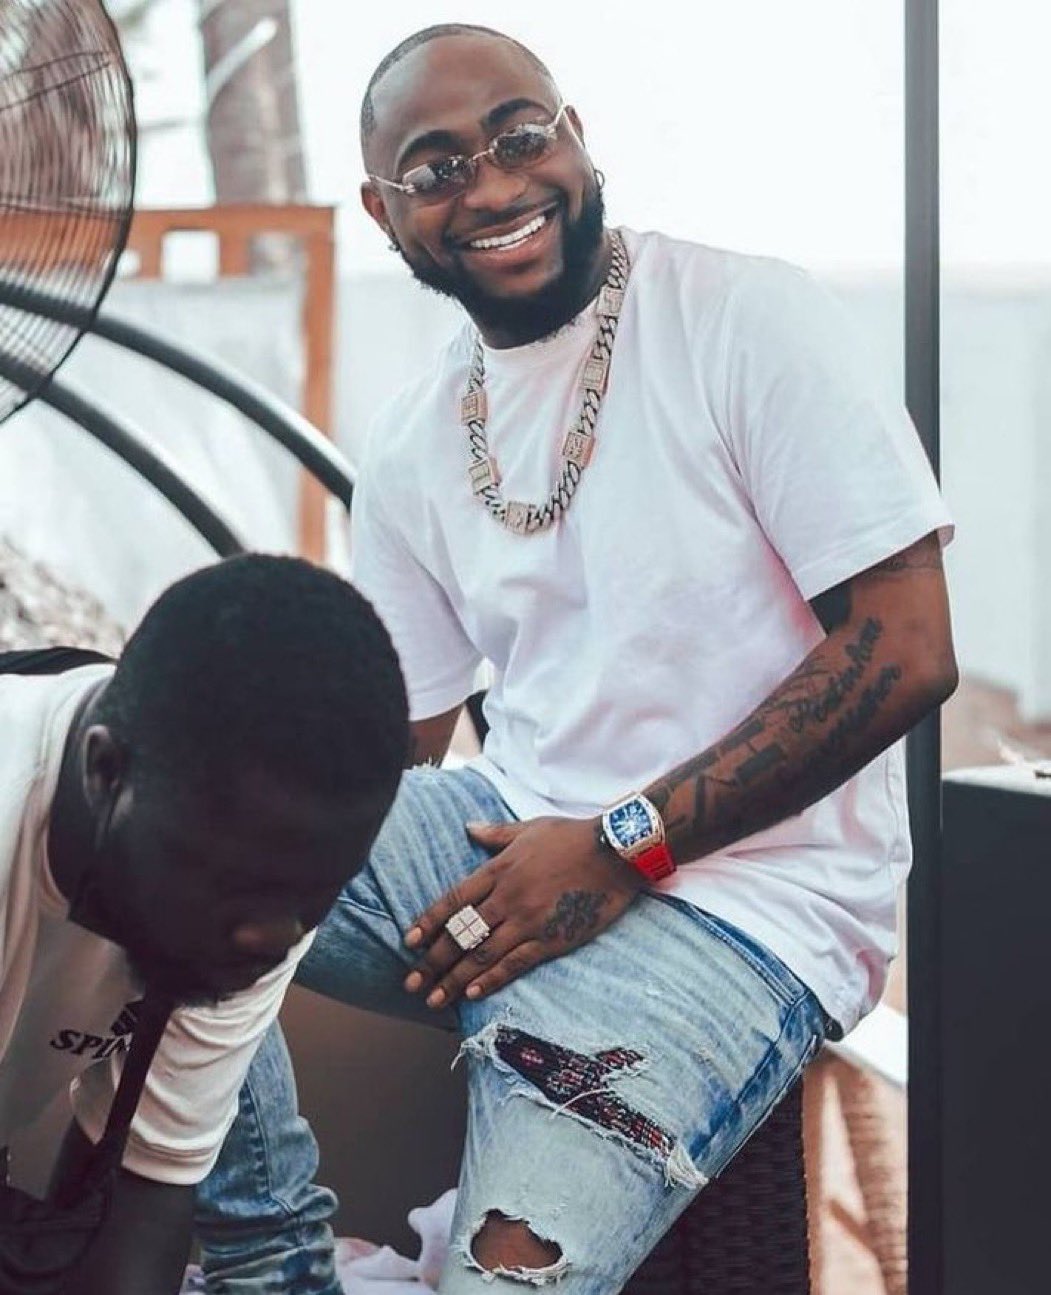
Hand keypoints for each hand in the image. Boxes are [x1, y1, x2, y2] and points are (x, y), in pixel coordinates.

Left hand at [403, 816, 644, 1008]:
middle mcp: (508, 896)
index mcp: (499, 869)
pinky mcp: (552, 939)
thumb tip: (469, 827)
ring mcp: (529, 920)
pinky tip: (473, 994)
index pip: (454, 900)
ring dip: (455, 978)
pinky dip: (492, 979)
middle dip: (433, 960)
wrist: (616, 852)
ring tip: (434, 999)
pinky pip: (515, 963)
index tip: (409, 942)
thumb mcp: (530, 828)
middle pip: (462, 933)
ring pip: (483, 954)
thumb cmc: (574, 836)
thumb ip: (496, 833)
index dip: (429, 922)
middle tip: (410, 983)